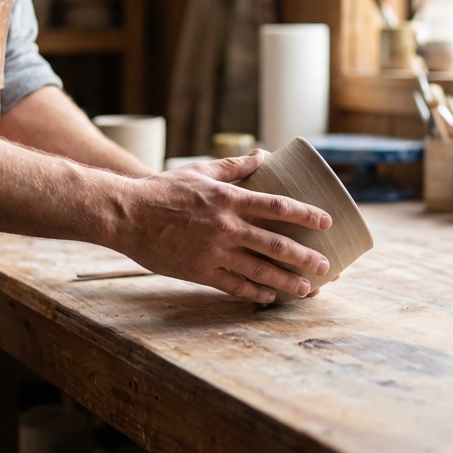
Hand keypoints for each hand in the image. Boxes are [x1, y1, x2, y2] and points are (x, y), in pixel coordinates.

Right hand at [112, 152, 331, 303]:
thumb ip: (233, 167)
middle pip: (276, 245)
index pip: (277, 206)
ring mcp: (214, 253)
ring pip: (260, 271)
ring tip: (307, 289)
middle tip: (326, 266)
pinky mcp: (200, 272)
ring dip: (287, 282)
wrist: (126, 215)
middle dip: (305, 258)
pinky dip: (254, 294)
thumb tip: (262, 155)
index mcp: (228, 200)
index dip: (305, 214)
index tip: (326, 222)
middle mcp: (226, 227)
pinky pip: (234, 287)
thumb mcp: (199, 171)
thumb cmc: (162, 190)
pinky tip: (269, 298)